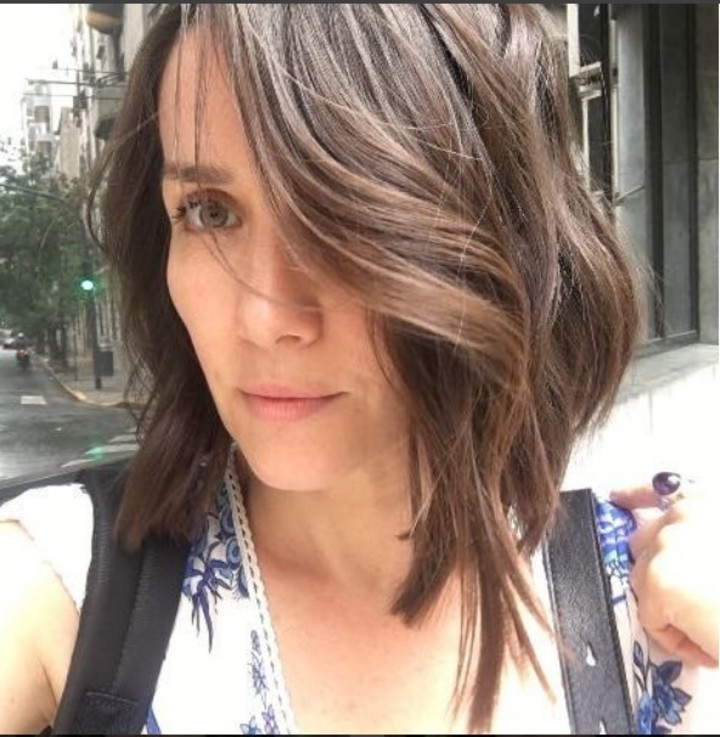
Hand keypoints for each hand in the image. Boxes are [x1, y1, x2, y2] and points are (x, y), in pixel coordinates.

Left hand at [610, 483, 718, 668]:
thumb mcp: (719, 546)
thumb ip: (702, 539)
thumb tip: (672, 552)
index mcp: (711, 500)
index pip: (660, 487)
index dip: (637, 494)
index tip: (617, 498)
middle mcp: (686, 512)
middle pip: (644, 541)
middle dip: (660, 570)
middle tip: (698, 601)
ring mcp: (669, 544)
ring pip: (645, 581)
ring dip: (673, 609)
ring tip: (716, 627)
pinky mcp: (660, 581)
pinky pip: (651, 618)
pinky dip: (678, 640)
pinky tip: (711, 647)